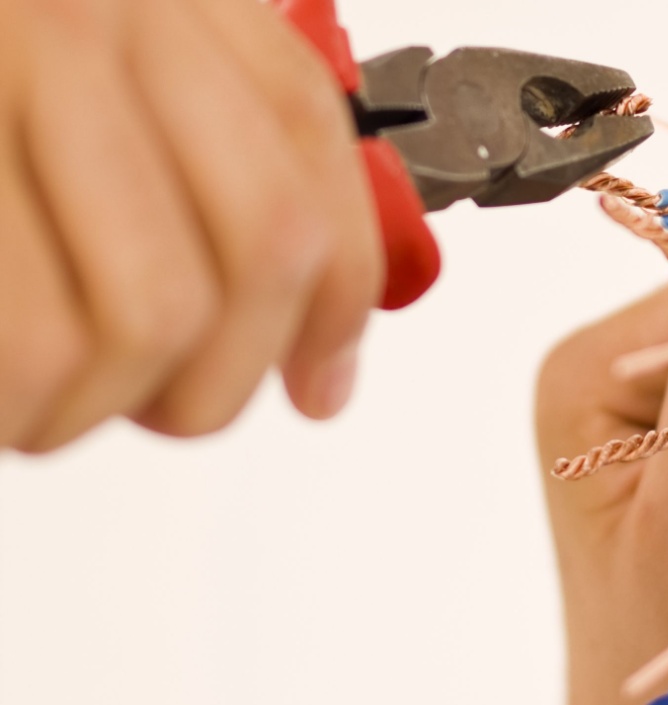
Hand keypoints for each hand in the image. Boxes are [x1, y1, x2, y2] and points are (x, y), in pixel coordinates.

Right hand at [0, 0, 381, 451]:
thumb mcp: (74, 59)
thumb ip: (191, 155)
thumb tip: (308, 337)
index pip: (313, 154)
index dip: (338, 299)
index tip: (322, 381)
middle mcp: (98, 19)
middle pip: (265, 247)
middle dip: (225, 378)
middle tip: (167, 406)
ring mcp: (10, 69)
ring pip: (158, 312)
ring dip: (109, 402)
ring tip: (45, 396)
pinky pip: (35, 349)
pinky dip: (22, 406)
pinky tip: (3, 392)